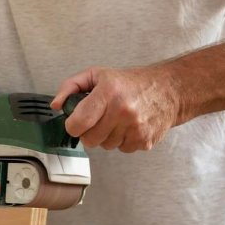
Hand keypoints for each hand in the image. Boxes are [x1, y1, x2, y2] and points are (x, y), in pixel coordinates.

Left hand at [51, 65, 179, 152]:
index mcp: (108, 92)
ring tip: (116, 120)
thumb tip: (56, 105)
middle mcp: (123, 111)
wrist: (167, 90)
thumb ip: (71, 87)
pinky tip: (128, 126)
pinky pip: (121, 150)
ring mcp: (135, 128)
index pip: (78, 123)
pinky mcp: (145, 141)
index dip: (73, 125)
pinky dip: (122, 141)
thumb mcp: (98, 75)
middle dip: (89, 132)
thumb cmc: (129, 82)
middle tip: (97, 119)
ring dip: (106, 136)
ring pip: (105, 146)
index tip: (76, 121)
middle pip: (89, 140)